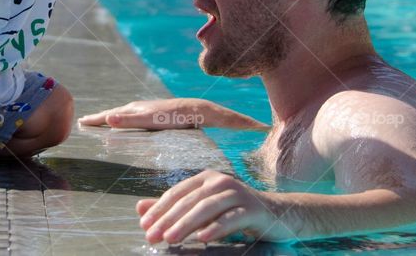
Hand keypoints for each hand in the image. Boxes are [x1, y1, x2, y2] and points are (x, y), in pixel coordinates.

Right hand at [78, 99, 200, 129]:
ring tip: (102, 123)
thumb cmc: (171, 117)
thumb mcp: (149, 120)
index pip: (108, 115)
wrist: (193, 111)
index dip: (95, 119)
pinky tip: (128, 125)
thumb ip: (129, 121)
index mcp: (133, 108)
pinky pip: (132, 118)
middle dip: (99, 118)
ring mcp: (146, 110)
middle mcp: (137, 107)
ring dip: (111, 119)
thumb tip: (107, 119)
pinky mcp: (153, 115)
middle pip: (113, 113)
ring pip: (123, 115)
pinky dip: (123, 121)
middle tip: (85, 121)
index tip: (80, 122)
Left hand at [137, 170, 295, 243]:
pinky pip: (232, 218)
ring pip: (207, 207)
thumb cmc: (233, 212)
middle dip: (168, 219)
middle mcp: (220, 181)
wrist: (275, 214)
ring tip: (171, 238)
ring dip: (187, 223)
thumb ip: (172, 208)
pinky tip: (202, 238)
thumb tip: (139, 207)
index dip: (159, 209)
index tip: (144, 226)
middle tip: (152, 236)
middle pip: (189, 200)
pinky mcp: (252, 209)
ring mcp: (238, 193)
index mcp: (205, 178)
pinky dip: (216, 227)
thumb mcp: (201, 210)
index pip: (177, 192)